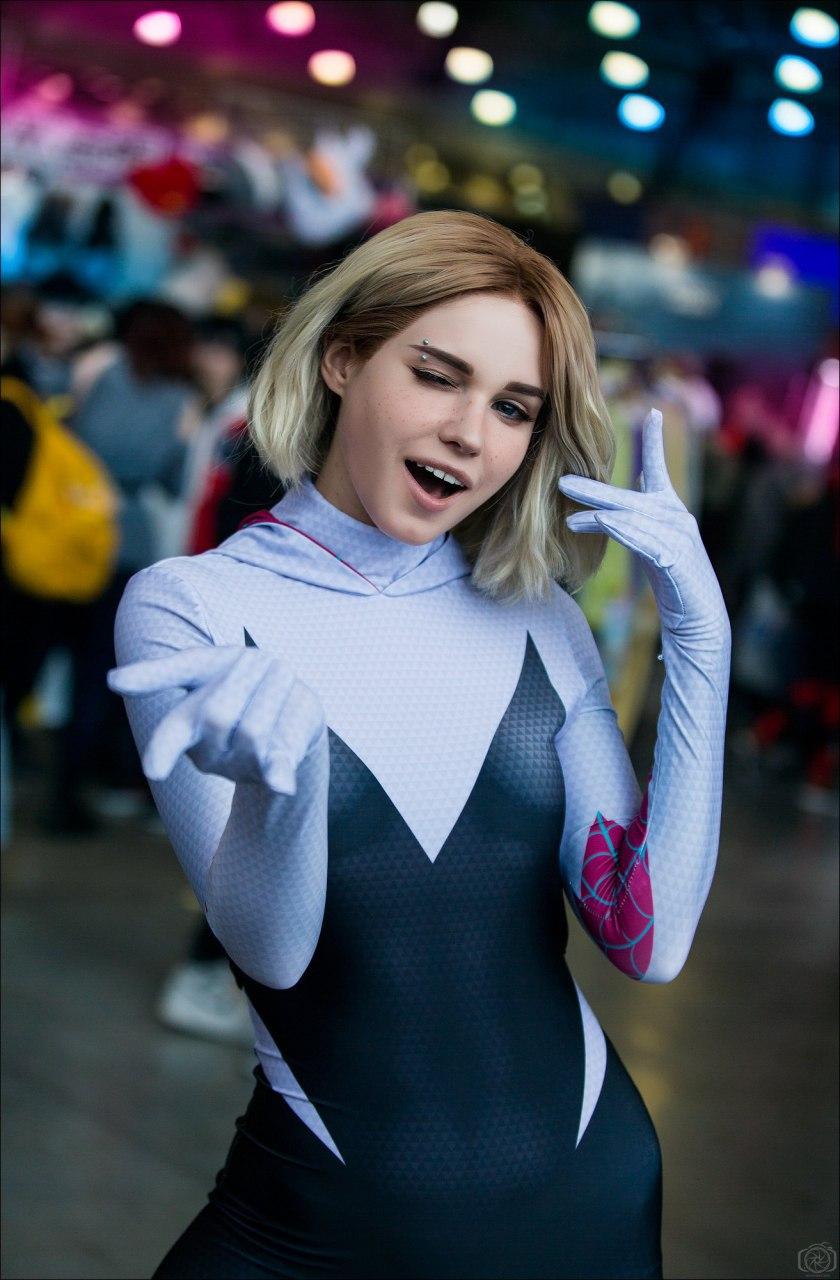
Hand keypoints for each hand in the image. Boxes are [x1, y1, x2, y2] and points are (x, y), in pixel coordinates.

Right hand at [107, 646, 326, 793]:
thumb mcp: (199, 665)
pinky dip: (279, 779)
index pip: (168, 739)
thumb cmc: (233, 676)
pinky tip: (282, 786)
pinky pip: (276, 774)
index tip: (154, 770)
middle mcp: (209, 755)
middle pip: (219, 714)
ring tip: (280, 676)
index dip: (161, 752)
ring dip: (272, 689)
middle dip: (243, 677)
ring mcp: (243, 766)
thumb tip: (111, 681)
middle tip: (259, 658)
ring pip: (255, 729)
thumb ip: (159, 673)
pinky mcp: (276, 768)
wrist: (286, 695)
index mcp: (184, 728)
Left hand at [558, 409, 727, 641]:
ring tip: (569, 515)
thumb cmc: (673, 581)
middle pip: (629, 498)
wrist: (699, 618)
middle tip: (563, 481)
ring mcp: (678, 536)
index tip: (655, 412)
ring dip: (596, 515)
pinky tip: (592, 527)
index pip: (660, 469)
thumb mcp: (654, 544)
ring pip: (630, 519)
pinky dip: (615, 532)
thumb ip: (642, 518)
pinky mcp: (675, 557)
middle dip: (594, 490)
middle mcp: (677, 517)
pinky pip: (639, 540)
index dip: (655, 441)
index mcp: (672, 510)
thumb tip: (627, 495)